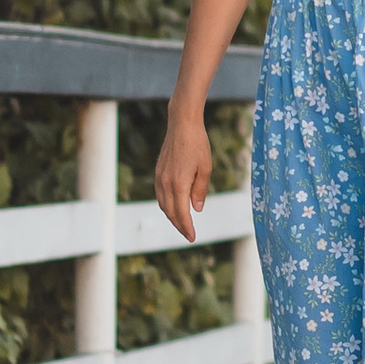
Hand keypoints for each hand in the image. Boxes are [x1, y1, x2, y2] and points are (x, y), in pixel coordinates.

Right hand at [152, 113, 214, 243]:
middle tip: (189, 234)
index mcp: (179, 184)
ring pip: (163, 205)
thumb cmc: (198, 145)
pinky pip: (160, 195)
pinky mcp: (158, 172)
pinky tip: (174, 206)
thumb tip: (196, 209)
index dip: (186, 227)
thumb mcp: (206, 168)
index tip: (192, 237)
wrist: (182, 125)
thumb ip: (200, 190)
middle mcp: (166, 183)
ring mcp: (160, 178)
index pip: (181, 213)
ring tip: (182, 224)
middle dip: (179, 225)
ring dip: (172, 216)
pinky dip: (166, 205)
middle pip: (170, 212)